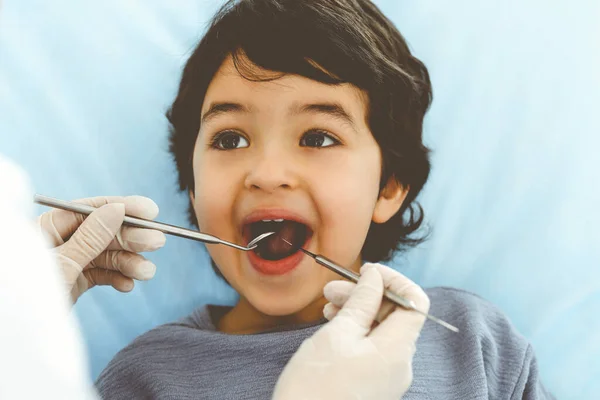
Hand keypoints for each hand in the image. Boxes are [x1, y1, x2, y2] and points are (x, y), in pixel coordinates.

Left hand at [37, 196, 165, 302]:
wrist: (17, 337)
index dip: (123, 208)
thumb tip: (116, 209)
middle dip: (131, 239)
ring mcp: (69, 260)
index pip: (92, 209)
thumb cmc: (26, 298)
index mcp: (48, 227)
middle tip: (157, 243)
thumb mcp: (60, 265)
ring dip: (130, 262)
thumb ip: (90, 238)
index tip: (151, 211)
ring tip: (146, 274)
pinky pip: (102, 273)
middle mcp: (60, 240)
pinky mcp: (75, 280)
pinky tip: (128, 285)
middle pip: (104, 231)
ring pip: (107, 254)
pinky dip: (117, 278)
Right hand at [272, 263, 429, 399]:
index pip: (415, 302)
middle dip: (367, 295)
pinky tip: (333, 325)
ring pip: (382, 330)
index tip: (367, 272)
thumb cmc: (315, 386)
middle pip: (396, 315)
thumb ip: (361, 301)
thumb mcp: (337, 334)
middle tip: (333, 289)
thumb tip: (375, 277)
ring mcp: (388, 377)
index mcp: (397, 350)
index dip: (394, 280)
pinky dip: (356, 331)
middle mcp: (400, 364)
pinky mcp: (374, 384)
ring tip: (327, 307)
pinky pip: (373, 348)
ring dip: (358, 311)